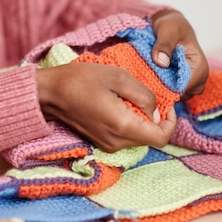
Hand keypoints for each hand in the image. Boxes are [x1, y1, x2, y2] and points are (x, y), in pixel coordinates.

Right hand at [36, 62, 176, 151]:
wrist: (49, 94)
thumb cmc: (80, 80)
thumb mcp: (118, 77)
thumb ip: (144, 95)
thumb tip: (156, 111)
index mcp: (123, 127)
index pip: (162, 138)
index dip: (171, 122)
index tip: (167, 105)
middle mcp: (117, 142)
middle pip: (151, 138)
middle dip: (156, 119)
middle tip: (148, 96)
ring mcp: (108, 145)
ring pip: (139, 137)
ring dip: (142, 120)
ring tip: (131, 98)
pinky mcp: (102, 142)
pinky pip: (125, 137)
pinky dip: (130, 123)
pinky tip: (119, 104)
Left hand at [150, 10, 208, 98]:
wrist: (171, 25)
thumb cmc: (173, 25)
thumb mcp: (168, 29)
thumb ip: (164, 45)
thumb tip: (161, 62)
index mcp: (199, 66)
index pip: (185, 87)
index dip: (168, 88)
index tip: (151, 82)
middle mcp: (199, 77)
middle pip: (182, 95)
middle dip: (165, 90)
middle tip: (148, 80)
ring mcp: (191, 82)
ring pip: (177, 96)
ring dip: (163, 90)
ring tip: (150, 78)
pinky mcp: (183, 83)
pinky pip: (174, 92)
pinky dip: (163, 89)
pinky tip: (153, 79)